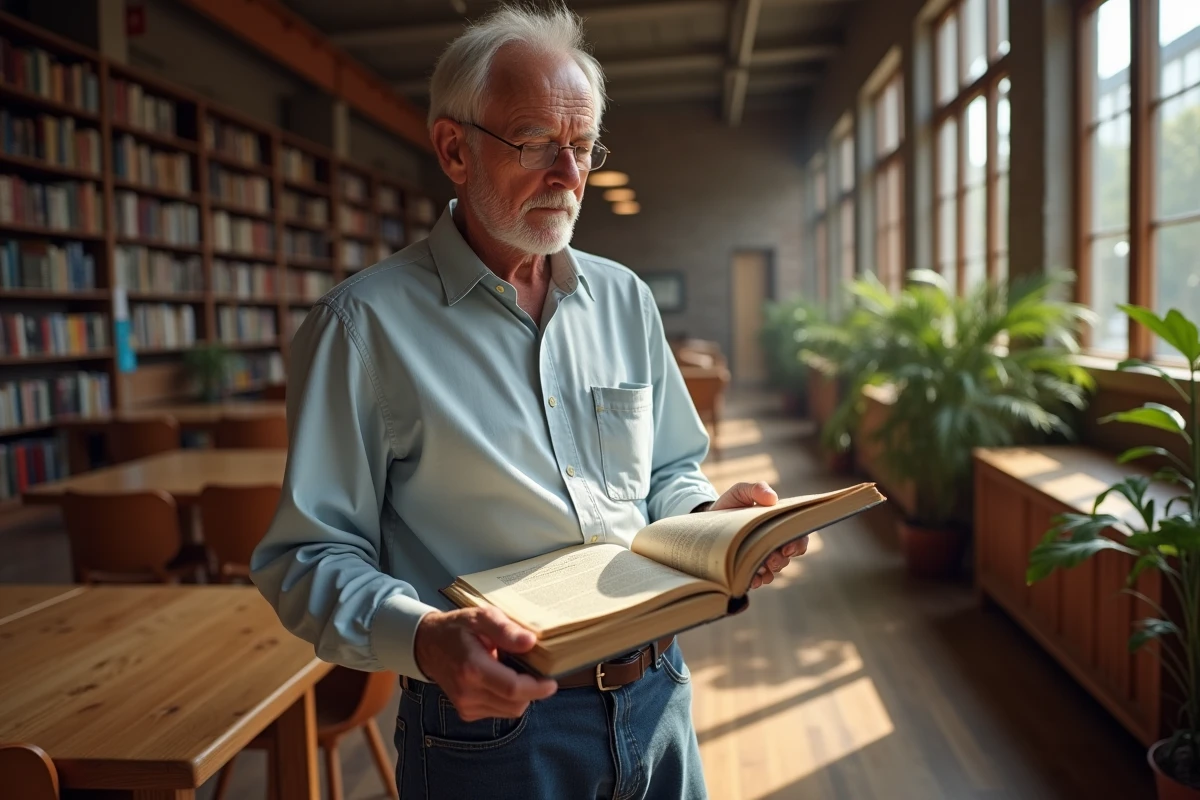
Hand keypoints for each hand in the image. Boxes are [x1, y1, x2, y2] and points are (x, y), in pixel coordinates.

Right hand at [413, 606, 556, 720]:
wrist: (428, 645)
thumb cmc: (459, 627)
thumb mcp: (482, 617)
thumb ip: (506, 630)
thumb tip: (530, 642)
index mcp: (473, 668)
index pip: (513, 689)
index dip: (537, 688)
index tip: (552, 681)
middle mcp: (468, 692)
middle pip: (515, 704)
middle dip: (531, 690)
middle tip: (533, 669)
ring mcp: (466, 705)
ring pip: (509, 711)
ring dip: (520, 695)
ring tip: (512, 671)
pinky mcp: (467, 712)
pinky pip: (499, 711)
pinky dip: (507, 699)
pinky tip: (500, 680)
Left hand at [709, 481, 806, 589]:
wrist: (707, 519)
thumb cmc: (729, 503)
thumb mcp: (741, 491)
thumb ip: (756, 489)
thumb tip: (772, 498)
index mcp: (777, 525)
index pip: (798, 537)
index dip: (798, 544)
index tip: (787, 548)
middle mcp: (773, 543)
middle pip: (787, 557)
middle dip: (780, 560)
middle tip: (769, 559)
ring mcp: (761, 557)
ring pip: (774, 570)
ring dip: (769, 570)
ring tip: (757, 568)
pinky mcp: (747, 568)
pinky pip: (758, 580)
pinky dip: (757, 580)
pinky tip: (751, 579)